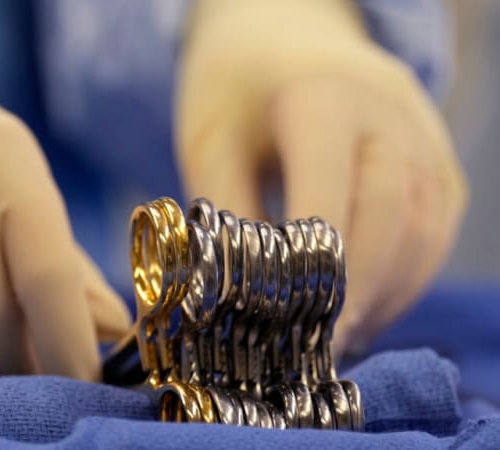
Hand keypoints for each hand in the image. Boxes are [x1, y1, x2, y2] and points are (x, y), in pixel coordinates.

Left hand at [175, 1, 467, 352]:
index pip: (330, 196)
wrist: (280, 35)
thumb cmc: (236, 90)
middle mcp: (390, 113)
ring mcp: (424, 134)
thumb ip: (227, 218)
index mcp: (322, 98)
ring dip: (384, 292)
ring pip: (423, 231)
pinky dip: (405, 276)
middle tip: (315, 347)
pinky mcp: (438, 159)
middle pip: (389, 218)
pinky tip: (365, 306)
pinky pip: (435, 229)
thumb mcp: (211, 144)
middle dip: (353, 291)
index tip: (290, 330)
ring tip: (339, 336)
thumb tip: (239, 300)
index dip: (313, 272)